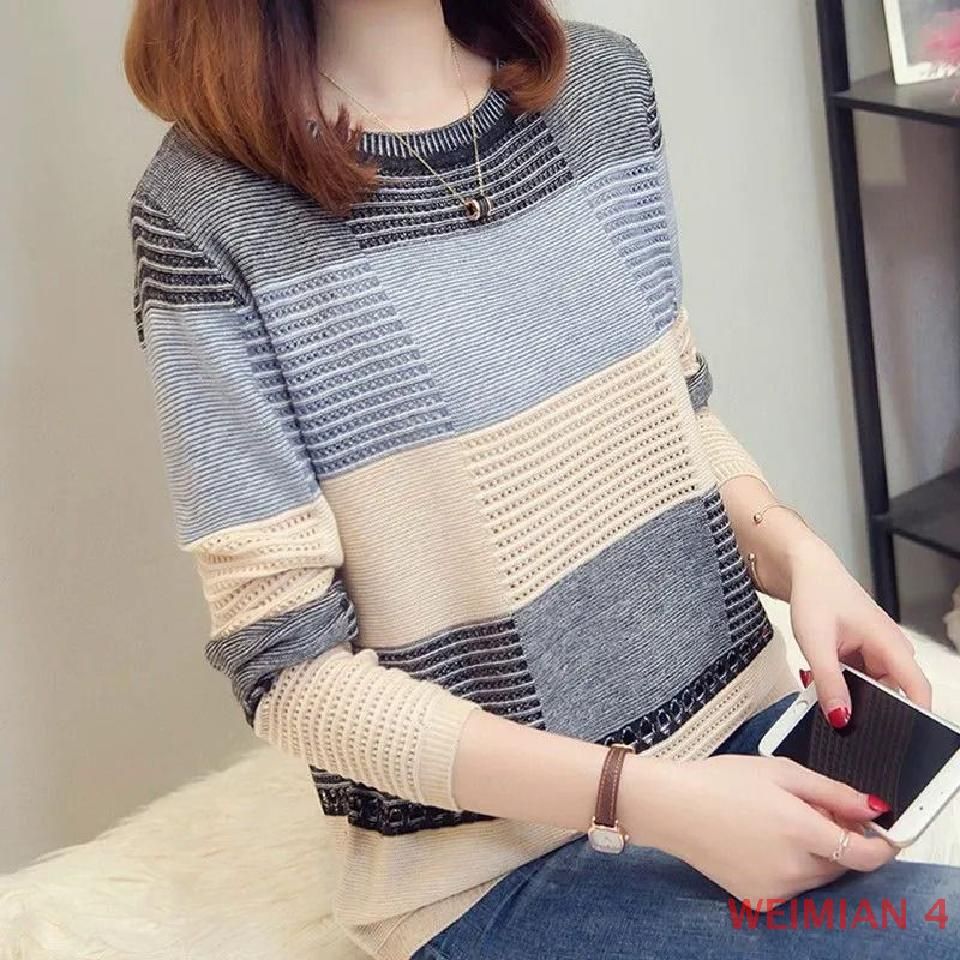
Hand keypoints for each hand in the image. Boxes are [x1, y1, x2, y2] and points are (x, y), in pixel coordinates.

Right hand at [625, 754, 896, 904]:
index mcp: (800, 830)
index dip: (882, 845)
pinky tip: (761, 841)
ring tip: (778, 822)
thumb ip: (833, 791)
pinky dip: (790, 867)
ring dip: (814, 854)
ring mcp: (775, 889)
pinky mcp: (759, 900)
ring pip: (818, 876)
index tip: (883, 833)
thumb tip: (873, 808)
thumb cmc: (720, 781)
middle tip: (810, 809)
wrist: (672, 807)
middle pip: (842, 864)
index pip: (864, 854)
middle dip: (839, 840)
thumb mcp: (780, 771)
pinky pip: (792, 887)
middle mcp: (792, 868)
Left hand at [787, 535, 930, 726]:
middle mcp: (889, 650)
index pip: (917, 690)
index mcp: (889, 644)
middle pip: (894, 695)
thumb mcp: (816, 643)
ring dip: (853, 698)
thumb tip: (841, 719)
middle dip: (873, 713)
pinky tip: (822, 689)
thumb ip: (829, 682)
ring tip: (827, 702)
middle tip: (845, 727)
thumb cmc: (815, 595)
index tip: (898, 741)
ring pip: (872, 689)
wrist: (803, 570)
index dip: (915, 718)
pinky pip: (859, 680)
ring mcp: (875, 652)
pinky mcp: (860, 654)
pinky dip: (843, 686)